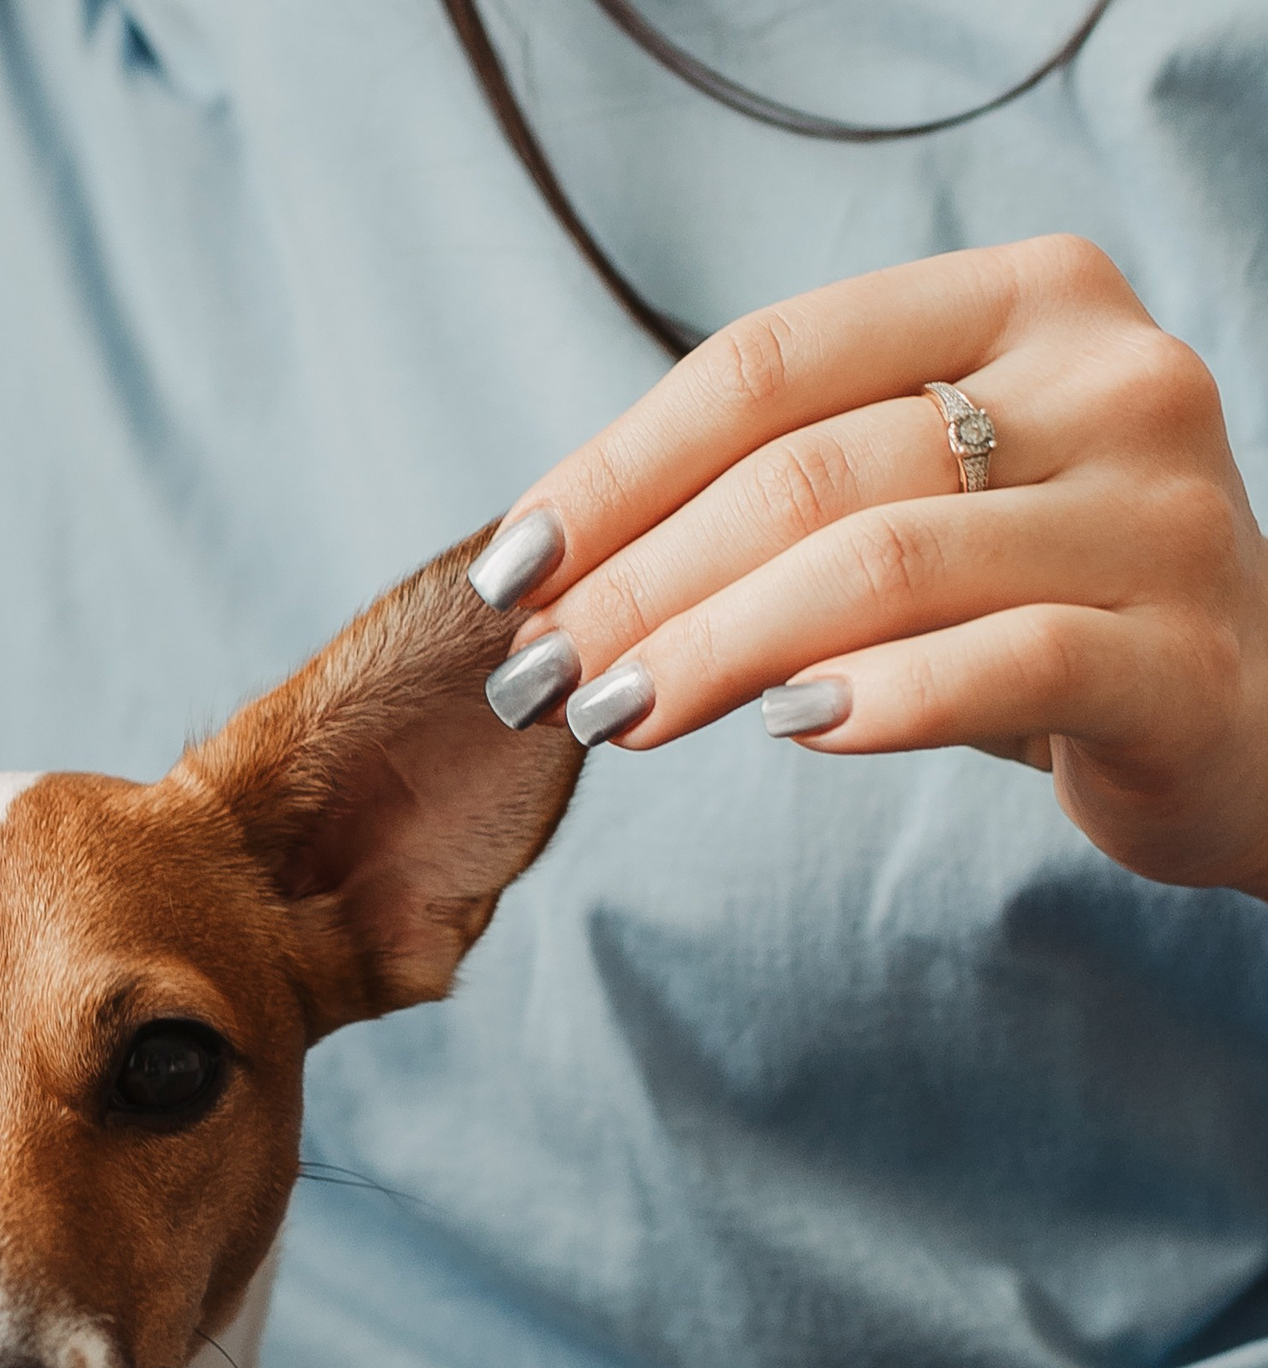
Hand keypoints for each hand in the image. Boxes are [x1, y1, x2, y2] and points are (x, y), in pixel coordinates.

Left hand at [481, 238, 1267, 900]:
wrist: (1251, 715)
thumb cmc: (1044, 603)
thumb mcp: (926, 507)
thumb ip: (788, 494)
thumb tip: (562, 573)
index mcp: (1029, 298)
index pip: (772, 361)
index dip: (619, 468)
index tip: (512, 571)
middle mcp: (1110, 376)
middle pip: (812, 469)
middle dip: (644, 582)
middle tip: (542, 678)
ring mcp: (1161, 512)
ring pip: (886, 564)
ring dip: (716, 650)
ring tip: (617, 716)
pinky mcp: (1180, 657)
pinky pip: (1000, 666)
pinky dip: (874, 702)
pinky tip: (786, 731)